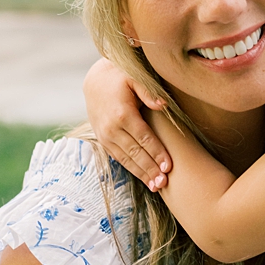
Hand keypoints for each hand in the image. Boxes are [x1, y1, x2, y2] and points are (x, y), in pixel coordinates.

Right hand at [85, 58, 171, 190]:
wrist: (95, 81)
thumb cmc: (120, 78)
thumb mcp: (135, 78)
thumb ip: (149, 92)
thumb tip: (163, 105)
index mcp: (122, 114)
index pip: (144, 138)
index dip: (157, 153)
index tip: (169, 166)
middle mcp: (111, 128)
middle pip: (135, 152)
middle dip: (150, 169)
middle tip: (164, 183)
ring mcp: (105, 135)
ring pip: (126, 159)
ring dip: (141, 174)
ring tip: (155, 186)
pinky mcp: (103, 140)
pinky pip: (118, 157)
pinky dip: (131, 169)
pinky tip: (143, 178)